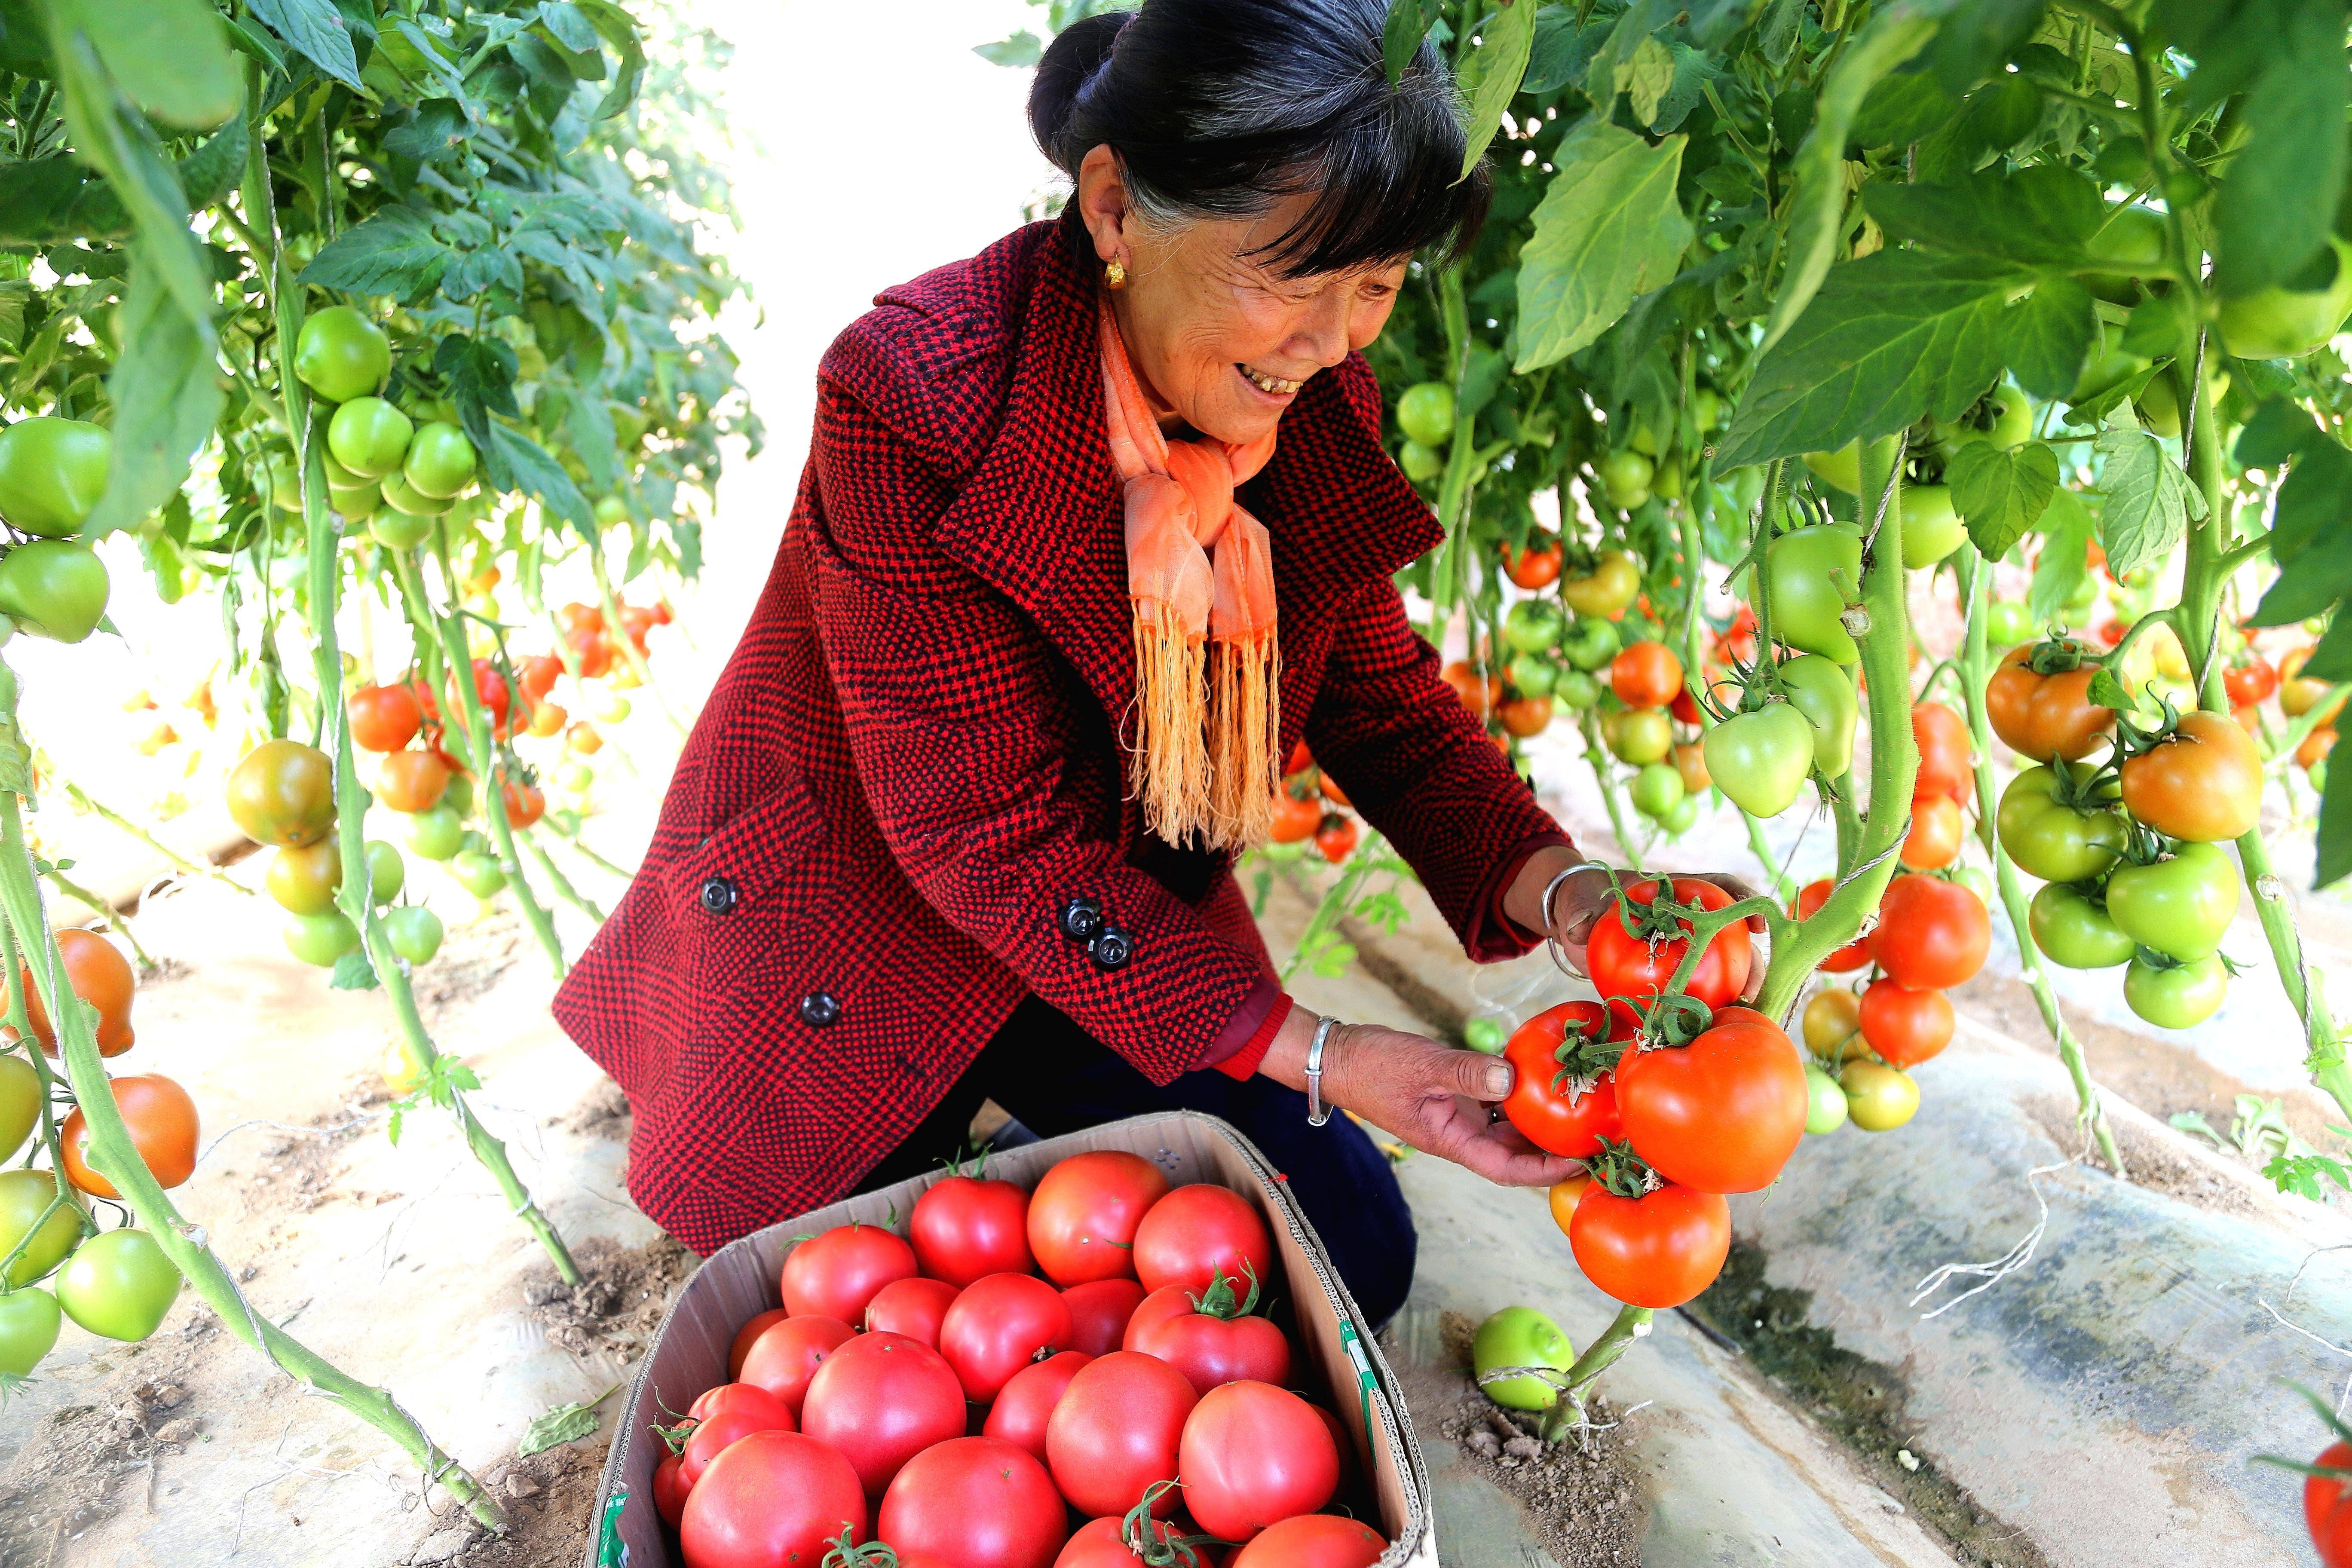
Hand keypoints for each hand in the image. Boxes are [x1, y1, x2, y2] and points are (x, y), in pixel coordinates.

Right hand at [1259, 1011, 1580, 1186]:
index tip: (1583, 1161)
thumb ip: (1467, 1073)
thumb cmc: (1374, 1067)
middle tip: (1597, 1133)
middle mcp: (1460, 1133)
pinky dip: (1520, 1092)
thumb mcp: (1423, 1067)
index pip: (1508, 1168)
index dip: (1547, 1171)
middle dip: (1555, 1149)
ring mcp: (1459, 1114)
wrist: (1339, 1055)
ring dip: (1541, 1121)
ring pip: (1510, 1127)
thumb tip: (1514, 1078)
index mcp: (1451, 1140)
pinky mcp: (1458, 1093)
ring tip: (1581, 1107)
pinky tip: (1542, 1074)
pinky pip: (1497, 1099)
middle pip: (1516, 1153)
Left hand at [1507, 847, 1767, 999]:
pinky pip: (1696, 990)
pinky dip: (1706, 1007)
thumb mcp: (1579, 901)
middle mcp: (1688, 918)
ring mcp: (1683, 946)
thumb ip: (1580, 913)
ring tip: (1745, 1015)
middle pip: (1729, 936)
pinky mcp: (1672, 972)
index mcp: (1674, 891)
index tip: (1760, 925)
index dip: (1744, 902)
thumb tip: (1577, 929)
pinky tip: (1713, 1029)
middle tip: (1754, 990)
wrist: (1574, 920)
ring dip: (1737, 989)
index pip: (1718, 887)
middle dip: (1749, 962)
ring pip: (1721, 966)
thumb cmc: (1582, 899)